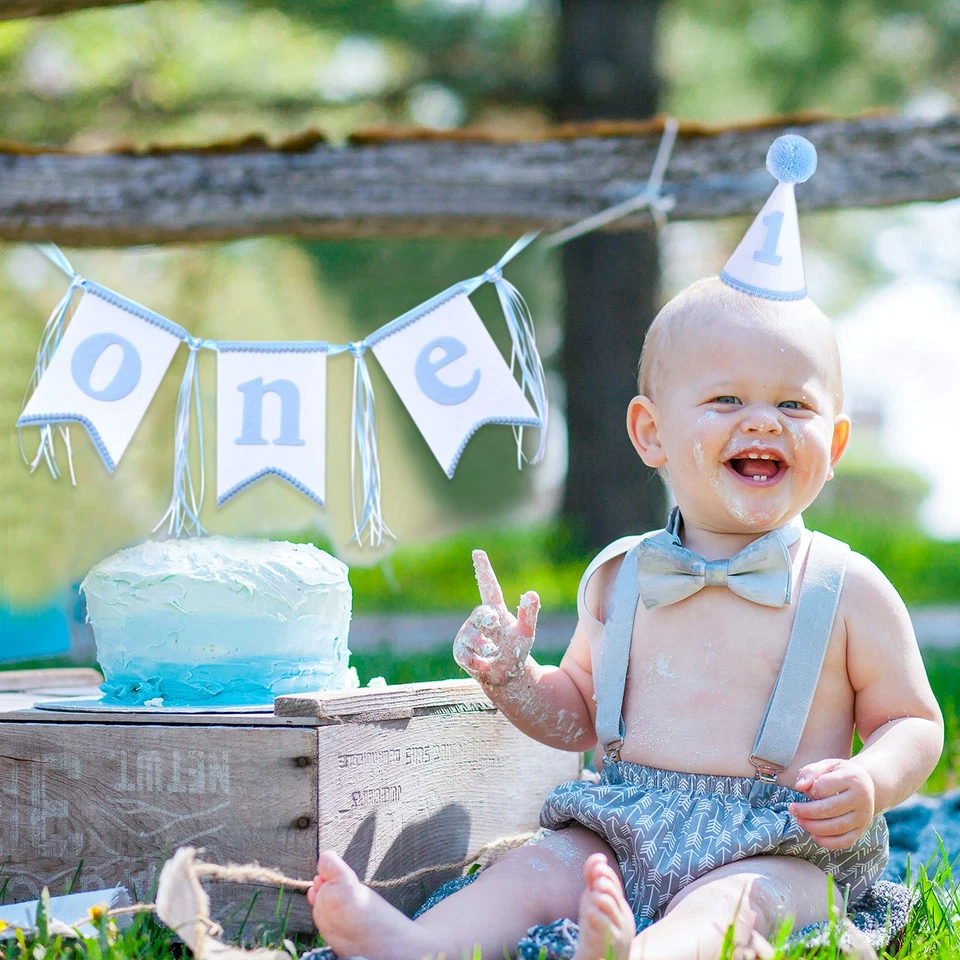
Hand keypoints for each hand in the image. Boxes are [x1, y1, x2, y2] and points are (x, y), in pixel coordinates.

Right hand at [453, 550, 539, 686]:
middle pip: (479, 612)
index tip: (478, 552)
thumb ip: (528, 614)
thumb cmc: (516, 650)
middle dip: (485, 617)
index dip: (483, 569)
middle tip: (494, 621)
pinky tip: (484, 665)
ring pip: (471, 634)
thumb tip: (532, 593)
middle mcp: (479, 620)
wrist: (506, 676)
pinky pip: (464, 653)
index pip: (488, 586)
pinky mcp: (461, 652)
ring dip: (483, 644)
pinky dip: (476, 660)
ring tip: (493, 651)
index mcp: (495, 610)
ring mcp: (468, 635)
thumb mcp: (526, 632)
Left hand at [789, 758, 876, 849]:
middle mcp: (861, 799)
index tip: (803, 790)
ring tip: (800, 821)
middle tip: (792, 809)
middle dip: (806, 811)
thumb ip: (811, 771)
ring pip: (836, 827)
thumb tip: (799, 787)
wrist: (866, 786)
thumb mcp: (828, 765)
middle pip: (830, 809)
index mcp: (852, 778)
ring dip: (813, 827)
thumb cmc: (841, 774)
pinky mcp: (862, 831)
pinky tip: (813, 835)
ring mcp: (863, 817)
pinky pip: (845, 841)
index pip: (824, 787)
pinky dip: (827, 842)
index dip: (809, 790)